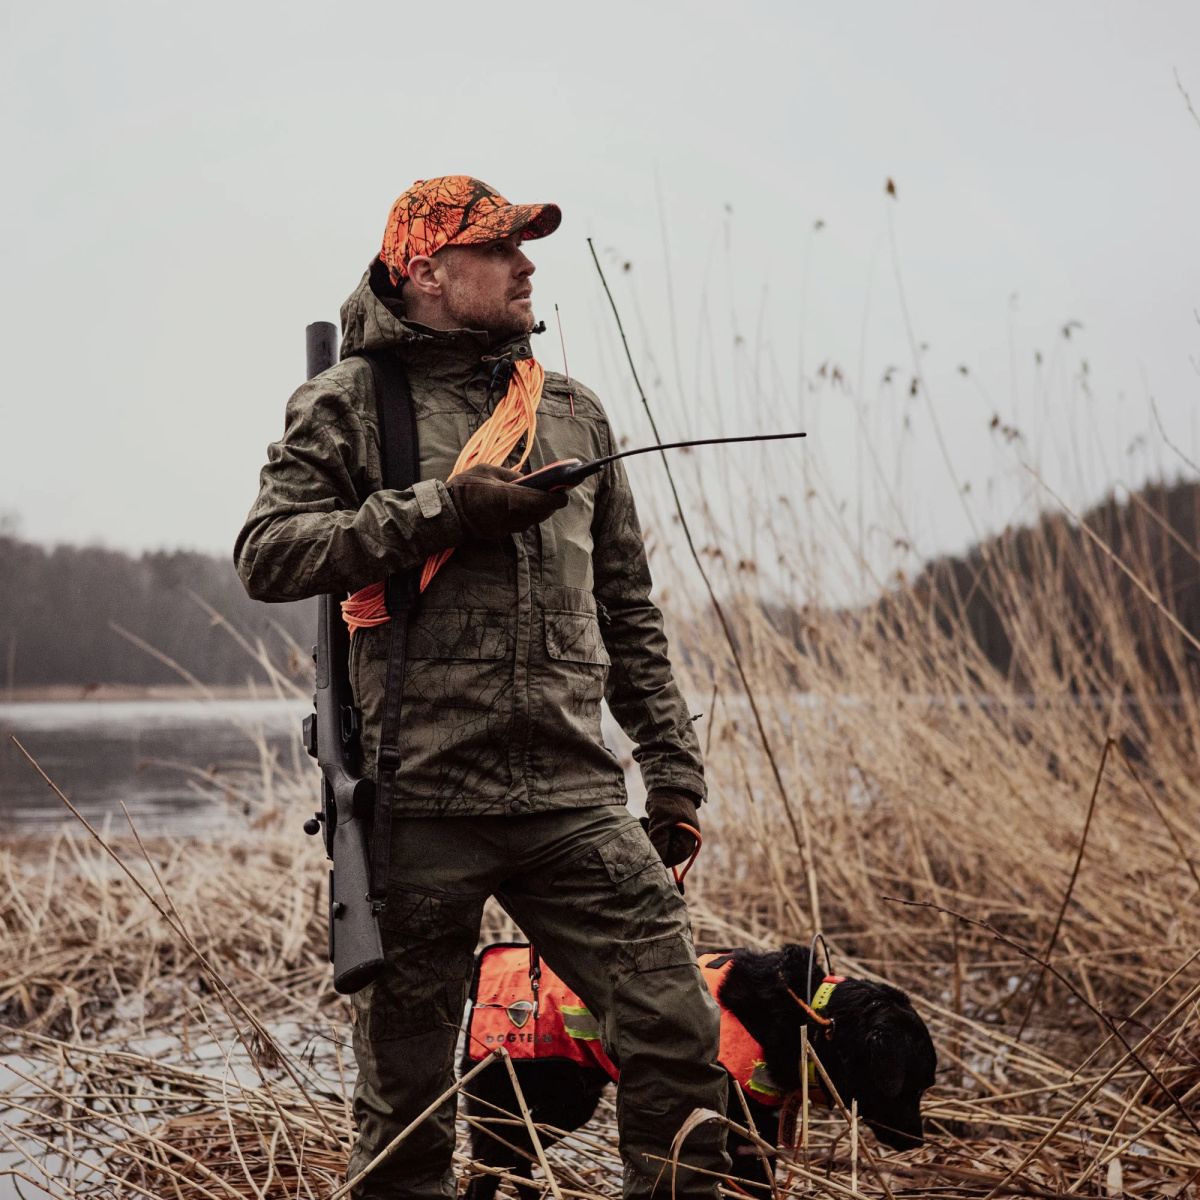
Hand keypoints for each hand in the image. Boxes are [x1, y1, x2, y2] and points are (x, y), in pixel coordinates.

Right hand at [447, 463, 567, 538]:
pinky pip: (518, 525)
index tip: (565, 493)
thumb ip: (510, 475)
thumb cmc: (463, 487)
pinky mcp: (498, 534)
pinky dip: (526, 517)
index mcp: (507, 498)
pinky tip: (526, 508)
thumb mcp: (486, 471)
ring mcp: (503, 528)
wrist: (445, 513)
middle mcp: (509, 516)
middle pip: (539, 513)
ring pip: (530, 522)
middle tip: (557, 494)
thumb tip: (528, 479)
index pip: (540, 500)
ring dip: (539, 512)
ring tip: (544, 500)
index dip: (556, 498)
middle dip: (549, 505)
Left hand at [645, 787, 700, 867]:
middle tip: (643, 828)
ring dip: (648, 836)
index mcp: (688, 843)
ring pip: (658, 846)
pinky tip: (645, 820)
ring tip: (643, 821)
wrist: (669, 783)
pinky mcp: (668, 831)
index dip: (655, 854)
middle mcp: (683, 843)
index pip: (670, 859)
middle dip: (651, 843)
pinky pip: (656, 838)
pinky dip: (649, 831)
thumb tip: (655, 859)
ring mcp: (676, 837)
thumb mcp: (661, 820)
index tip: (643, 843)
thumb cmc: (669, 801)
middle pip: (664, 854)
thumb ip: (658, 841)